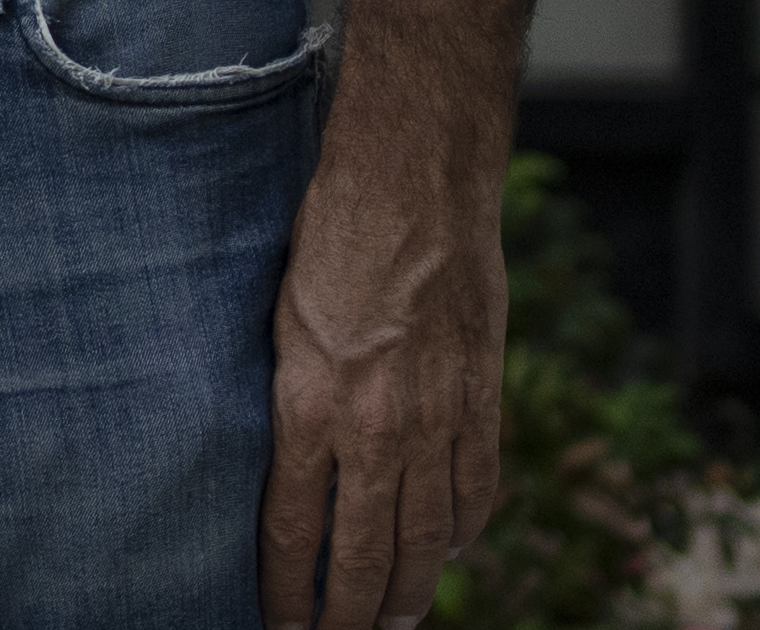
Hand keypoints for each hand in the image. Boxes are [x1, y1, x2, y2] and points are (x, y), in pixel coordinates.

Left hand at [260, 141, 504, 629]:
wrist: (415, 175)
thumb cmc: (328, 231)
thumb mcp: (275, 315)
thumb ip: (288, 394)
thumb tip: (285, 458)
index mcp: (308, 403)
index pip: (293, 532)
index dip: (286, 594)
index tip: (279, 627)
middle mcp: (377, 424)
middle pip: (364, 554)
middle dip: (348, 615)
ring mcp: (438, 416)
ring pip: (427, 537)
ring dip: (408, 589)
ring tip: (391, 621)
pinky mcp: (483, 396)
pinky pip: (476, 488)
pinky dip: (462, 530)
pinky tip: (447, 550)